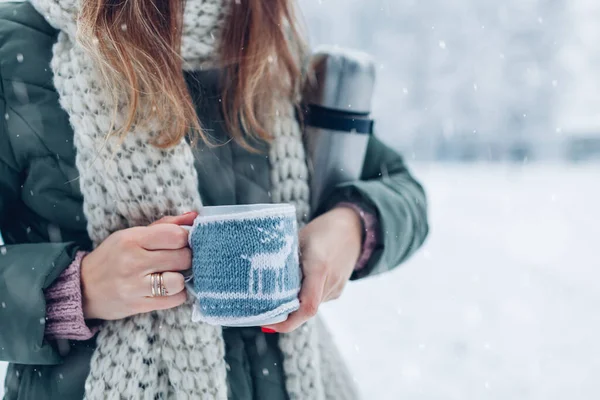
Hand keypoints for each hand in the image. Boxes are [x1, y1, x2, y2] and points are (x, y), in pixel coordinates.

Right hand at [81, 212, 197, 319]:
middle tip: (178, 259)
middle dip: (186, 258)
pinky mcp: (138, 305)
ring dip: (182, 278)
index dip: (186, 238)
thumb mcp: (132, 235)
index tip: (182, 242)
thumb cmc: (113, 257)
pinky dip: (177, 294)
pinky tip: (169, 289)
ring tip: (173, 275)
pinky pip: (174, 300)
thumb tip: (194, 216)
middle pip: (182, 258)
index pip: (176, 235)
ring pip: (179, 281)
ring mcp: (135, 286)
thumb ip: (165, 225)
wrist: (82, 287)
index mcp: (132, 239)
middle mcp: (133, 262)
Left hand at [264, 207, 361, 332]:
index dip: (287, 320)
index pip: (307, 306)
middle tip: (263, 312)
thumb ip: (286, 262)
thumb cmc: (322, 230)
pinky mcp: (338, 291)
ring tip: (278, 294)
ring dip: (294, 305)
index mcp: (320, 267)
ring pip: (311, 306)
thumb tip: (262, 281)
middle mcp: (330, 282)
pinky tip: (296, 285)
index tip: (268, 322)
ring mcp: (336, 288)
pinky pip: (317, 300)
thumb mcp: (299, 240)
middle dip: (285, 315)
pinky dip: (304, 298)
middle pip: (306, 310)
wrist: (353, 229)